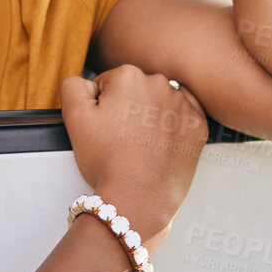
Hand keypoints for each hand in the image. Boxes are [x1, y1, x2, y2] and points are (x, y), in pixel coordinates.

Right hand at [60, 64, 208, 251]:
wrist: (139, 197)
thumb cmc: (107, 160)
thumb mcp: (74, 116)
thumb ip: (73, 85)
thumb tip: (87, 82)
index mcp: (128, 75)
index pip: (108, 85)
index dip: (101, 109)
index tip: (105, 129)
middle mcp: (160, 82)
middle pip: (135, 91)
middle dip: (127, 109)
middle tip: (121, 139)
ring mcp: (183, 104)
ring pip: (159, 104)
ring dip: (151, 118)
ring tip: (140, 145)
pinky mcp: (198, 125)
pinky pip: (183, 119)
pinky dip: (172, 129)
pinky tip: (160, 145)